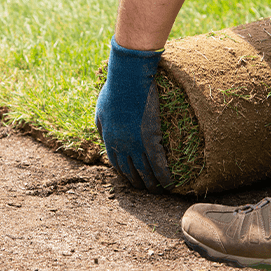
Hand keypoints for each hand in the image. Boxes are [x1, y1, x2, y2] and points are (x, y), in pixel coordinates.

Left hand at [95, 37, 173, 192]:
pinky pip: (158, 164)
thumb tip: (103, 134)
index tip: (131, 179)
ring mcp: (136, 144)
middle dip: (137, 182)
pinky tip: (170, 184)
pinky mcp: (150, 139)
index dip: (124, 173)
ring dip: (151, 184)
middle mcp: (121, 146)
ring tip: (158, 191)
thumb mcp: (101, 109)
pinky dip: (164, 176)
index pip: (116, 163)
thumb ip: (102, 125)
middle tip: (146, 189)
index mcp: (108, 139)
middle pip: (129, 171)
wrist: (128, 79)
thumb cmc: (115, 89)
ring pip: (144, 171)